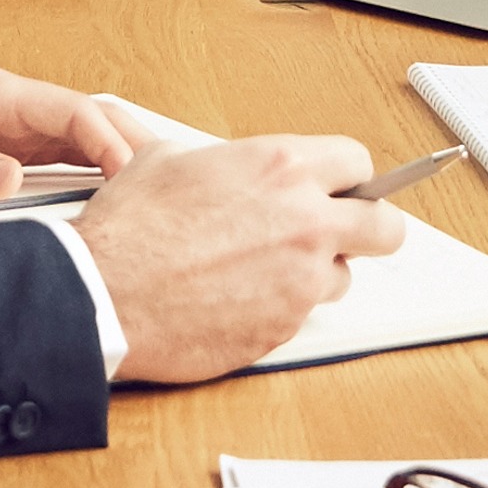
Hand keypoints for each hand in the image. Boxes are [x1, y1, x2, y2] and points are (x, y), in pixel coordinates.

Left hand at [0, 63, 135, 204]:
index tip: (134, 174)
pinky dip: (68, 173)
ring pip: (63, 140)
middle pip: (79, 123)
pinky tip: (82, 198)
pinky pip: (39, 155)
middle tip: (153, 192)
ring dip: (97, 165)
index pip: (71, 110)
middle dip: (119, 152)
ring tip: (130, 201)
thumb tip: (12, 181)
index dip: (110, 142)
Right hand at [72, 132, 409, 382]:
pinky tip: (238, 299)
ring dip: (315, 274)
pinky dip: (279, 308)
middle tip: (341, 234)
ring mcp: (299, 280)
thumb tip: (230, 165)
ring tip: (263, 271)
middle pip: (386, 227)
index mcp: (282, 168)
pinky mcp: (284, 327)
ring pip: (343, 277)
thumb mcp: (169, 159)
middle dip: (368, 229)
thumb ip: (225, 162)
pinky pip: (302, 315)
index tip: (338, 189)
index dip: (346, 178)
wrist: (101, 293)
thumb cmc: (128, 229)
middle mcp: (304, 222)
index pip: (358, 163)